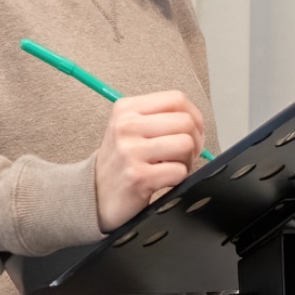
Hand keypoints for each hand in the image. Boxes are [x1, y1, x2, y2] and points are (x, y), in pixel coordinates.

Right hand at [93, 91, 203, 231]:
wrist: (95, 195)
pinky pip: (178, 171)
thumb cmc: (122, 160)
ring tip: (173, 167)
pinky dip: (178, 178)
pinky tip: (164, 180)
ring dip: (187, 161)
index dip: (194, 117)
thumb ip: (161, 118)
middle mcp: (126, 126)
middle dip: (194, 141)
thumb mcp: (132, 128)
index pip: (177, 99)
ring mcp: (130, 151)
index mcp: (126, 108)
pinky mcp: (138, 176)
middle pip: (185, 122)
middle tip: (184, 155)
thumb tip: (198, 123)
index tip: (192, 132)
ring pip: (185, 145)